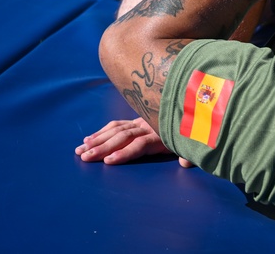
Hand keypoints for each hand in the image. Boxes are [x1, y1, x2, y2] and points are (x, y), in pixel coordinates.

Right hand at [75, 117, 194, 167]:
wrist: (192, 110)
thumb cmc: (190, 134)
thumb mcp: (192, 144)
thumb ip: (189, 155)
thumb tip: (186, 163)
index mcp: (161, 135)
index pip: (140, 144)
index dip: (125, 153)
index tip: (109, 161)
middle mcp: (148, 127)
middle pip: (123, 137)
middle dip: (103, 148)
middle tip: (85, 157)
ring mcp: (141, 122)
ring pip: (116, 130)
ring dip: (97, 140)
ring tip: (81, 150)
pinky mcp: (137, 119)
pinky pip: (117, 124)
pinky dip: (102, 131)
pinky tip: (89, 139)